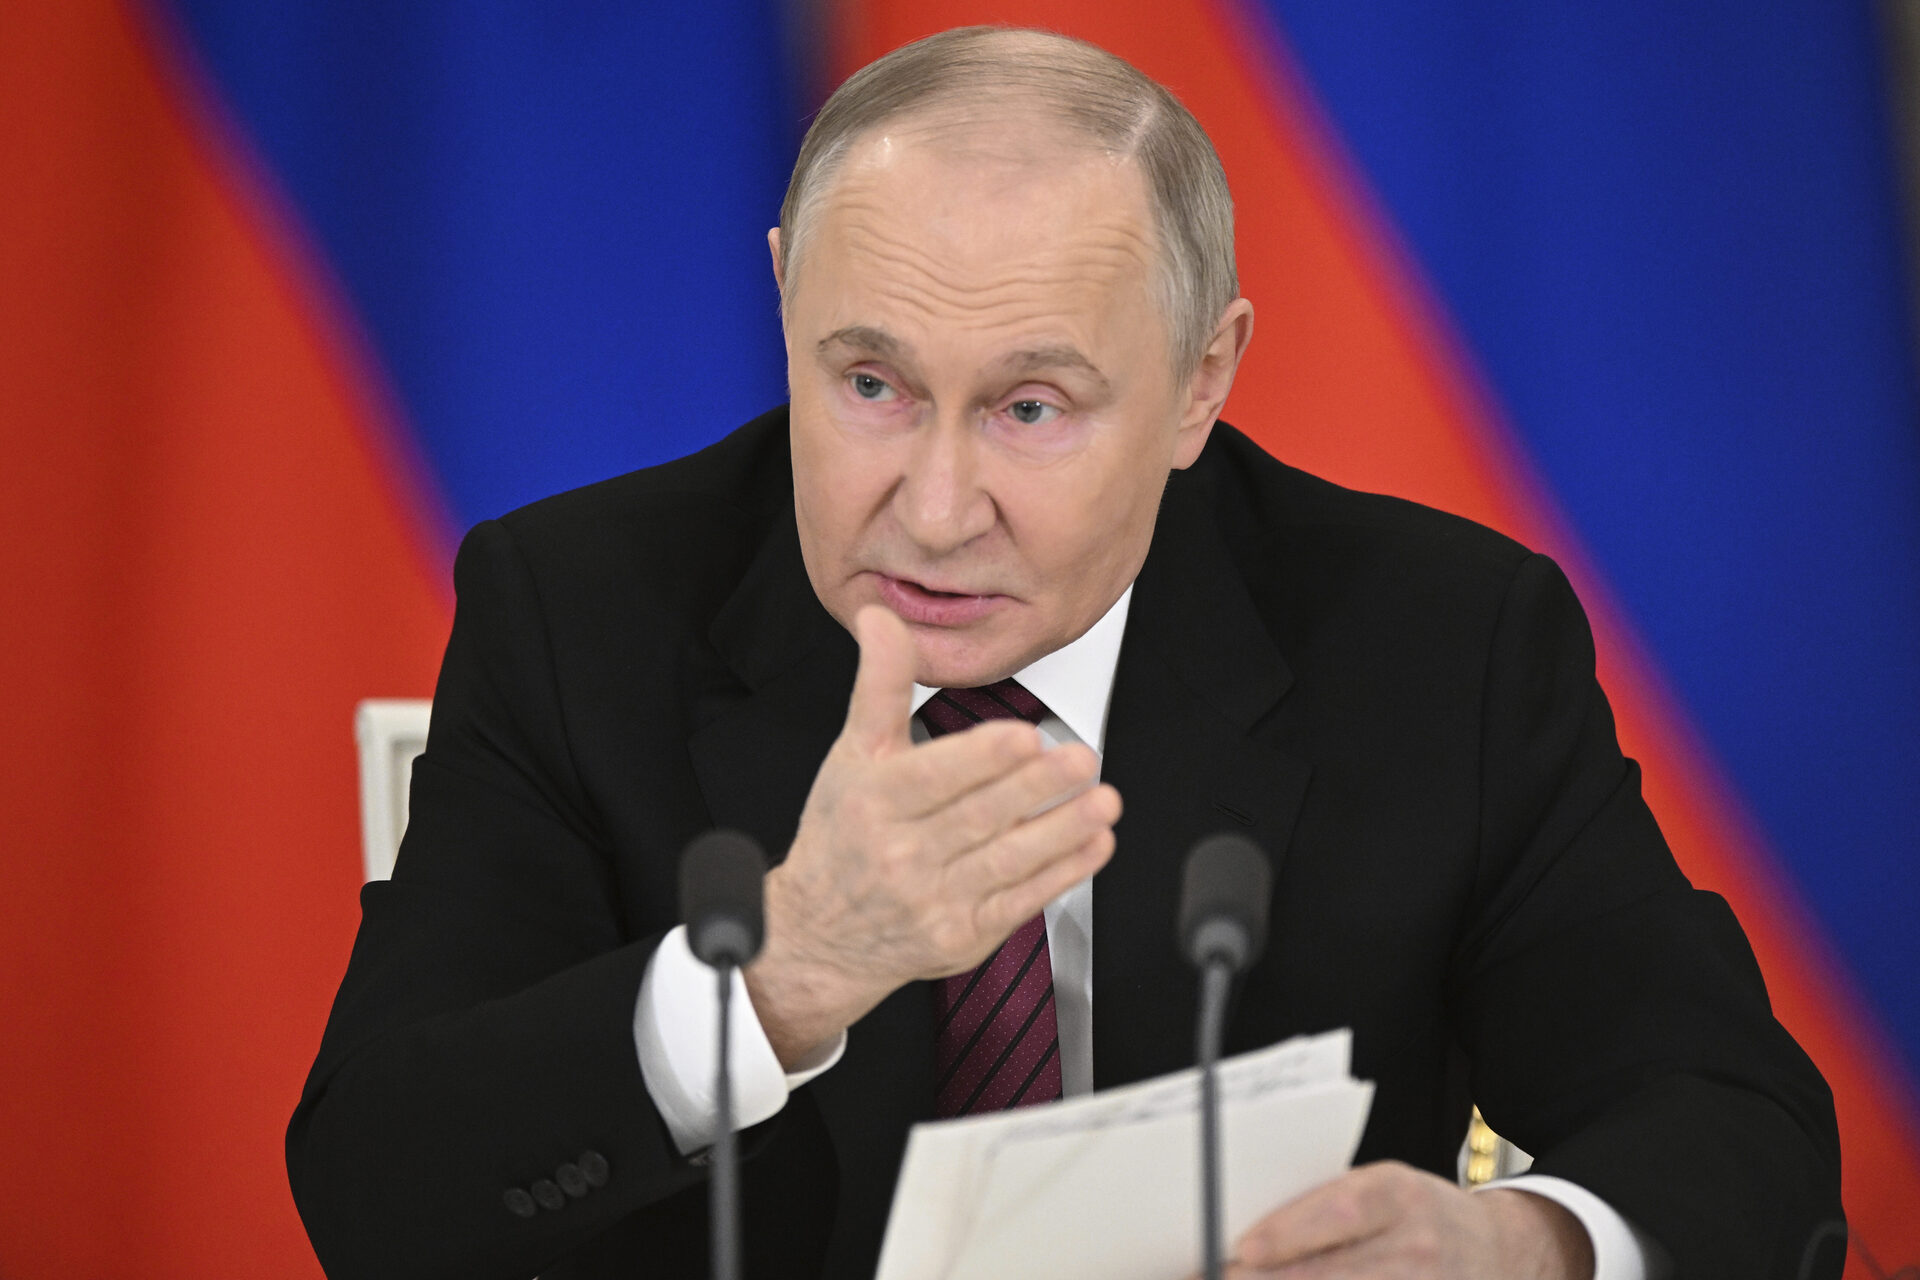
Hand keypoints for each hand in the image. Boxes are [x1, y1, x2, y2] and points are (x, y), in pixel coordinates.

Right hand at [742, 605, 1120, 1065]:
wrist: (819, 934)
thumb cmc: (841, 833)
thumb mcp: (852, 753)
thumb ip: (879, 683)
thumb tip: (881, 616)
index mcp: (875, 801)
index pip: (933, 776)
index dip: (981, 758)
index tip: (1022, 738)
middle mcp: (902, 853)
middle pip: (980, 816)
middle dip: (1037, 788)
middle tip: (1081, 759)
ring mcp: (935, 899)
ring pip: (1009, 860)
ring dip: (1062, 830)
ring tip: (1102, 800)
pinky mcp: (964, 935)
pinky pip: (1022, 900)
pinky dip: (1063, 872)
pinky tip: (1094, 844)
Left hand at [1220, 1162, 1593, 1278]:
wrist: (1495, 1250)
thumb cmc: (1414, 1213)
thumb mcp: (1378, 1189)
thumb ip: (1321, 1209)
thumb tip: (1241, 1238)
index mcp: (1399, 1194)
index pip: (1339, 1212)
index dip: (1286, 1234)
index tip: (1239, 1249)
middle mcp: (1418, 1247)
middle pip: (1337, 1274)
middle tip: (1220, 1278)